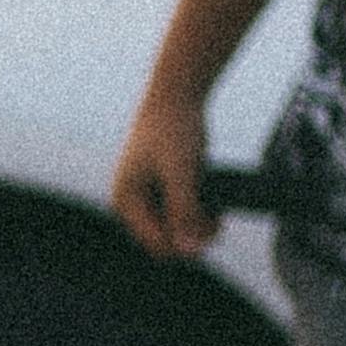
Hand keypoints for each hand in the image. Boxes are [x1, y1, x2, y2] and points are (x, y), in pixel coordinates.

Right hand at [112, 83, 212, 260]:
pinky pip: (177, 215)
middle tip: (220, 224)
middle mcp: (131, 203)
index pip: (155, 243)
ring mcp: (145, 197)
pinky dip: (196, 214)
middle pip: (163, 240)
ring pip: (173, 230)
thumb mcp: (182, 172)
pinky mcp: (159, 190)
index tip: (213, 229)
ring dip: (196, 227)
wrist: (176, 95)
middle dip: (190, 237)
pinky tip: (213, 207)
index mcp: (125, 200)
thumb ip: (184, 211)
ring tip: (218, 216)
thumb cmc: (174, 130)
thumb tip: (189, 250)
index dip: (185, 244)